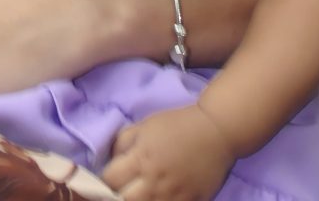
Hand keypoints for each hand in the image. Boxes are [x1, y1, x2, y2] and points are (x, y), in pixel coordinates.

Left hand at [101, 106, 233, 200]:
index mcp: (141, 158)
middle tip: (117, 189)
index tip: (106, 177)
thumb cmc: (176, 125)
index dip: (103, 180)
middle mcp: (155, 181)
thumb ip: (123, 143)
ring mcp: (174, 196)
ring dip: (137, 200)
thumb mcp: (143, 125)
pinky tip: (155, 197)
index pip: (109, 180)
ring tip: (136, 193)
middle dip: (115, 195)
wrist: (215, 131)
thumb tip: (112, 161)